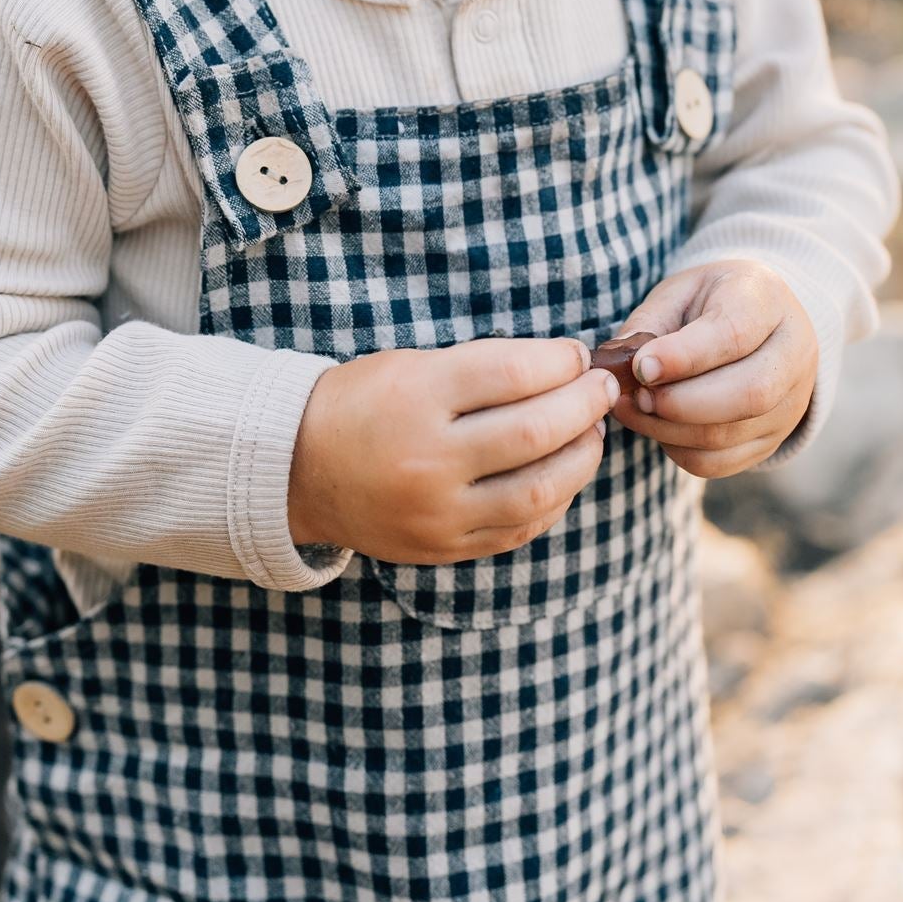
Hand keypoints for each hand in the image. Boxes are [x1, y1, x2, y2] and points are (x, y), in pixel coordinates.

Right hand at [288, 336, 619, 564]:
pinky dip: (555, 498)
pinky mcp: (444, 547)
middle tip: (604, 387)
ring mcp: (438, 511)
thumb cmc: (363, 402)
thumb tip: (565, 366)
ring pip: (540, 489)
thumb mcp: (411, 365)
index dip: (561, 361)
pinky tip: (563, 474)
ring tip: (593, 432)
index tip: (578, 354)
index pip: (515, 373)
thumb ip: (484, 367)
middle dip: (584, 405)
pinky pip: (520, 528)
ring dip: (582, 457)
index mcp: (417, 397)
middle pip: (536, 431)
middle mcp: (429, 458)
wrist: (298, 468)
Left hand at [606, 259, 817, 477]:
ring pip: (731, 434)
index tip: (640, 367)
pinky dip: (679, 450)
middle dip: (680, 403)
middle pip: (749, 393)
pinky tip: (658, 426)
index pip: (735, 333)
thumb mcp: (679, 292)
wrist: (757, 322)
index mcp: (768, 300)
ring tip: (635, 409)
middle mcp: (793, 353)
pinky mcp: (772, 439)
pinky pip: (721, 462)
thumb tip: (618, 366)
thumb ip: (648, 324)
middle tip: (637, 396)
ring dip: (670, 430)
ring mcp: (790, 403)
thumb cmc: (709, 302)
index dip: (684, 356)